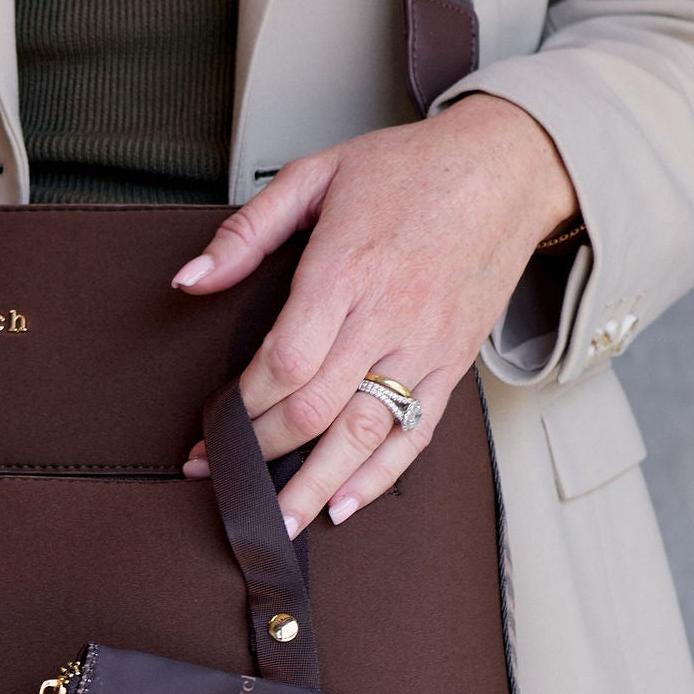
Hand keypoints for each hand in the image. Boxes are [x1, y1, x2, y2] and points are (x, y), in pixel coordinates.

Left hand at [175, 96, 575, 532]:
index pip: (285, 360)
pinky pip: (416, 434)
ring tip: (277, 524)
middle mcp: (388, 315)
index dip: (244, 403)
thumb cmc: (409, 171)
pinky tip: (344, 505)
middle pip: (316, 408)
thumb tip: (190, 279)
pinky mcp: (452, 364)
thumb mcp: (316, 175)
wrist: (504, 169)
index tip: (210, 425)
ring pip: (363, 434)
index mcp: (347, 268)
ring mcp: (425, 346)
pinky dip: (378, 476)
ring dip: (314, 486)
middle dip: (261, 452)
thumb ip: (246, 232)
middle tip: (220, 477)